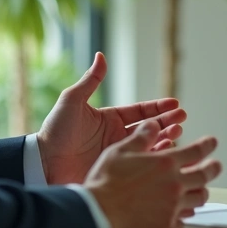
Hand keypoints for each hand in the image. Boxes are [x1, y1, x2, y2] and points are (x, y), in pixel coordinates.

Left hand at [37, 53, 185, 184]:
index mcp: (110, 118)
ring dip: (165, 139)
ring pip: (149, 145)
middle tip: (182, 118)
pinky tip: (165, 153)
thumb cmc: (56, 131)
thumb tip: (101, 56)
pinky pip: (140, 164)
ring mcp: (118, 154)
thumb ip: (90, 81)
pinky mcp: (116, 171)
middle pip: (150, 127)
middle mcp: (117, 135)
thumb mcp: (73, 101)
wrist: (44, 163)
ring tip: (177, 133)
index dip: (159, 108)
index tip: (176, 104)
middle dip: (168, 122)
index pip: (140, 110)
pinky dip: (155, 159)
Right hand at [84, 121, 222, 227]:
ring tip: (201, 190)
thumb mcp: (121, 151)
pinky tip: (180, 215)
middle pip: (204, 175)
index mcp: (165, 163)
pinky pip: (182, 222)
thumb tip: (152, 124)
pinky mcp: (165, 226)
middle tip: (216, 165)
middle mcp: (174, 184)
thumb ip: (141, 138)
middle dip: (213, 168)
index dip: (207, 145)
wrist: (99, 212)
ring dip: (201, 192)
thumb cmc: (106, 181)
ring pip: (198, 199)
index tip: (212, 142)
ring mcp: (172, 207)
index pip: (196, 150)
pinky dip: (184, 217)